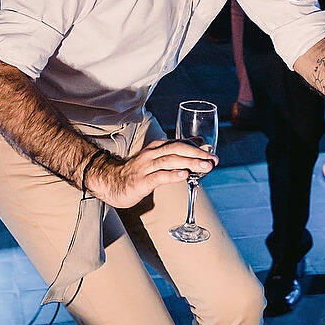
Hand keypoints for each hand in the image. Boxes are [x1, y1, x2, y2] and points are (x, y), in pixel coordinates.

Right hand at [86, 138, 216, 208]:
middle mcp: (152, 154)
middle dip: (196, 155)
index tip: (213, 155)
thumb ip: (175, 151)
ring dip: (189, 163)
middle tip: (213, 161)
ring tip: (204, 167)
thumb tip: (198, 142)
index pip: (179, 144)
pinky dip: (172, 175)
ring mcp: (146, 167)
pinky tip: (184, 176)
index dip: (197, 149)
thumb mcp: (157, 158)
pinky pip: (158, 176)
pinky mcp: (141, 181)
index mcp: (156, 148)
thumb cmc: (137, 172)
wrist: (111, 182)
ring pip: (170, 161)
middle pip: (177, 149)